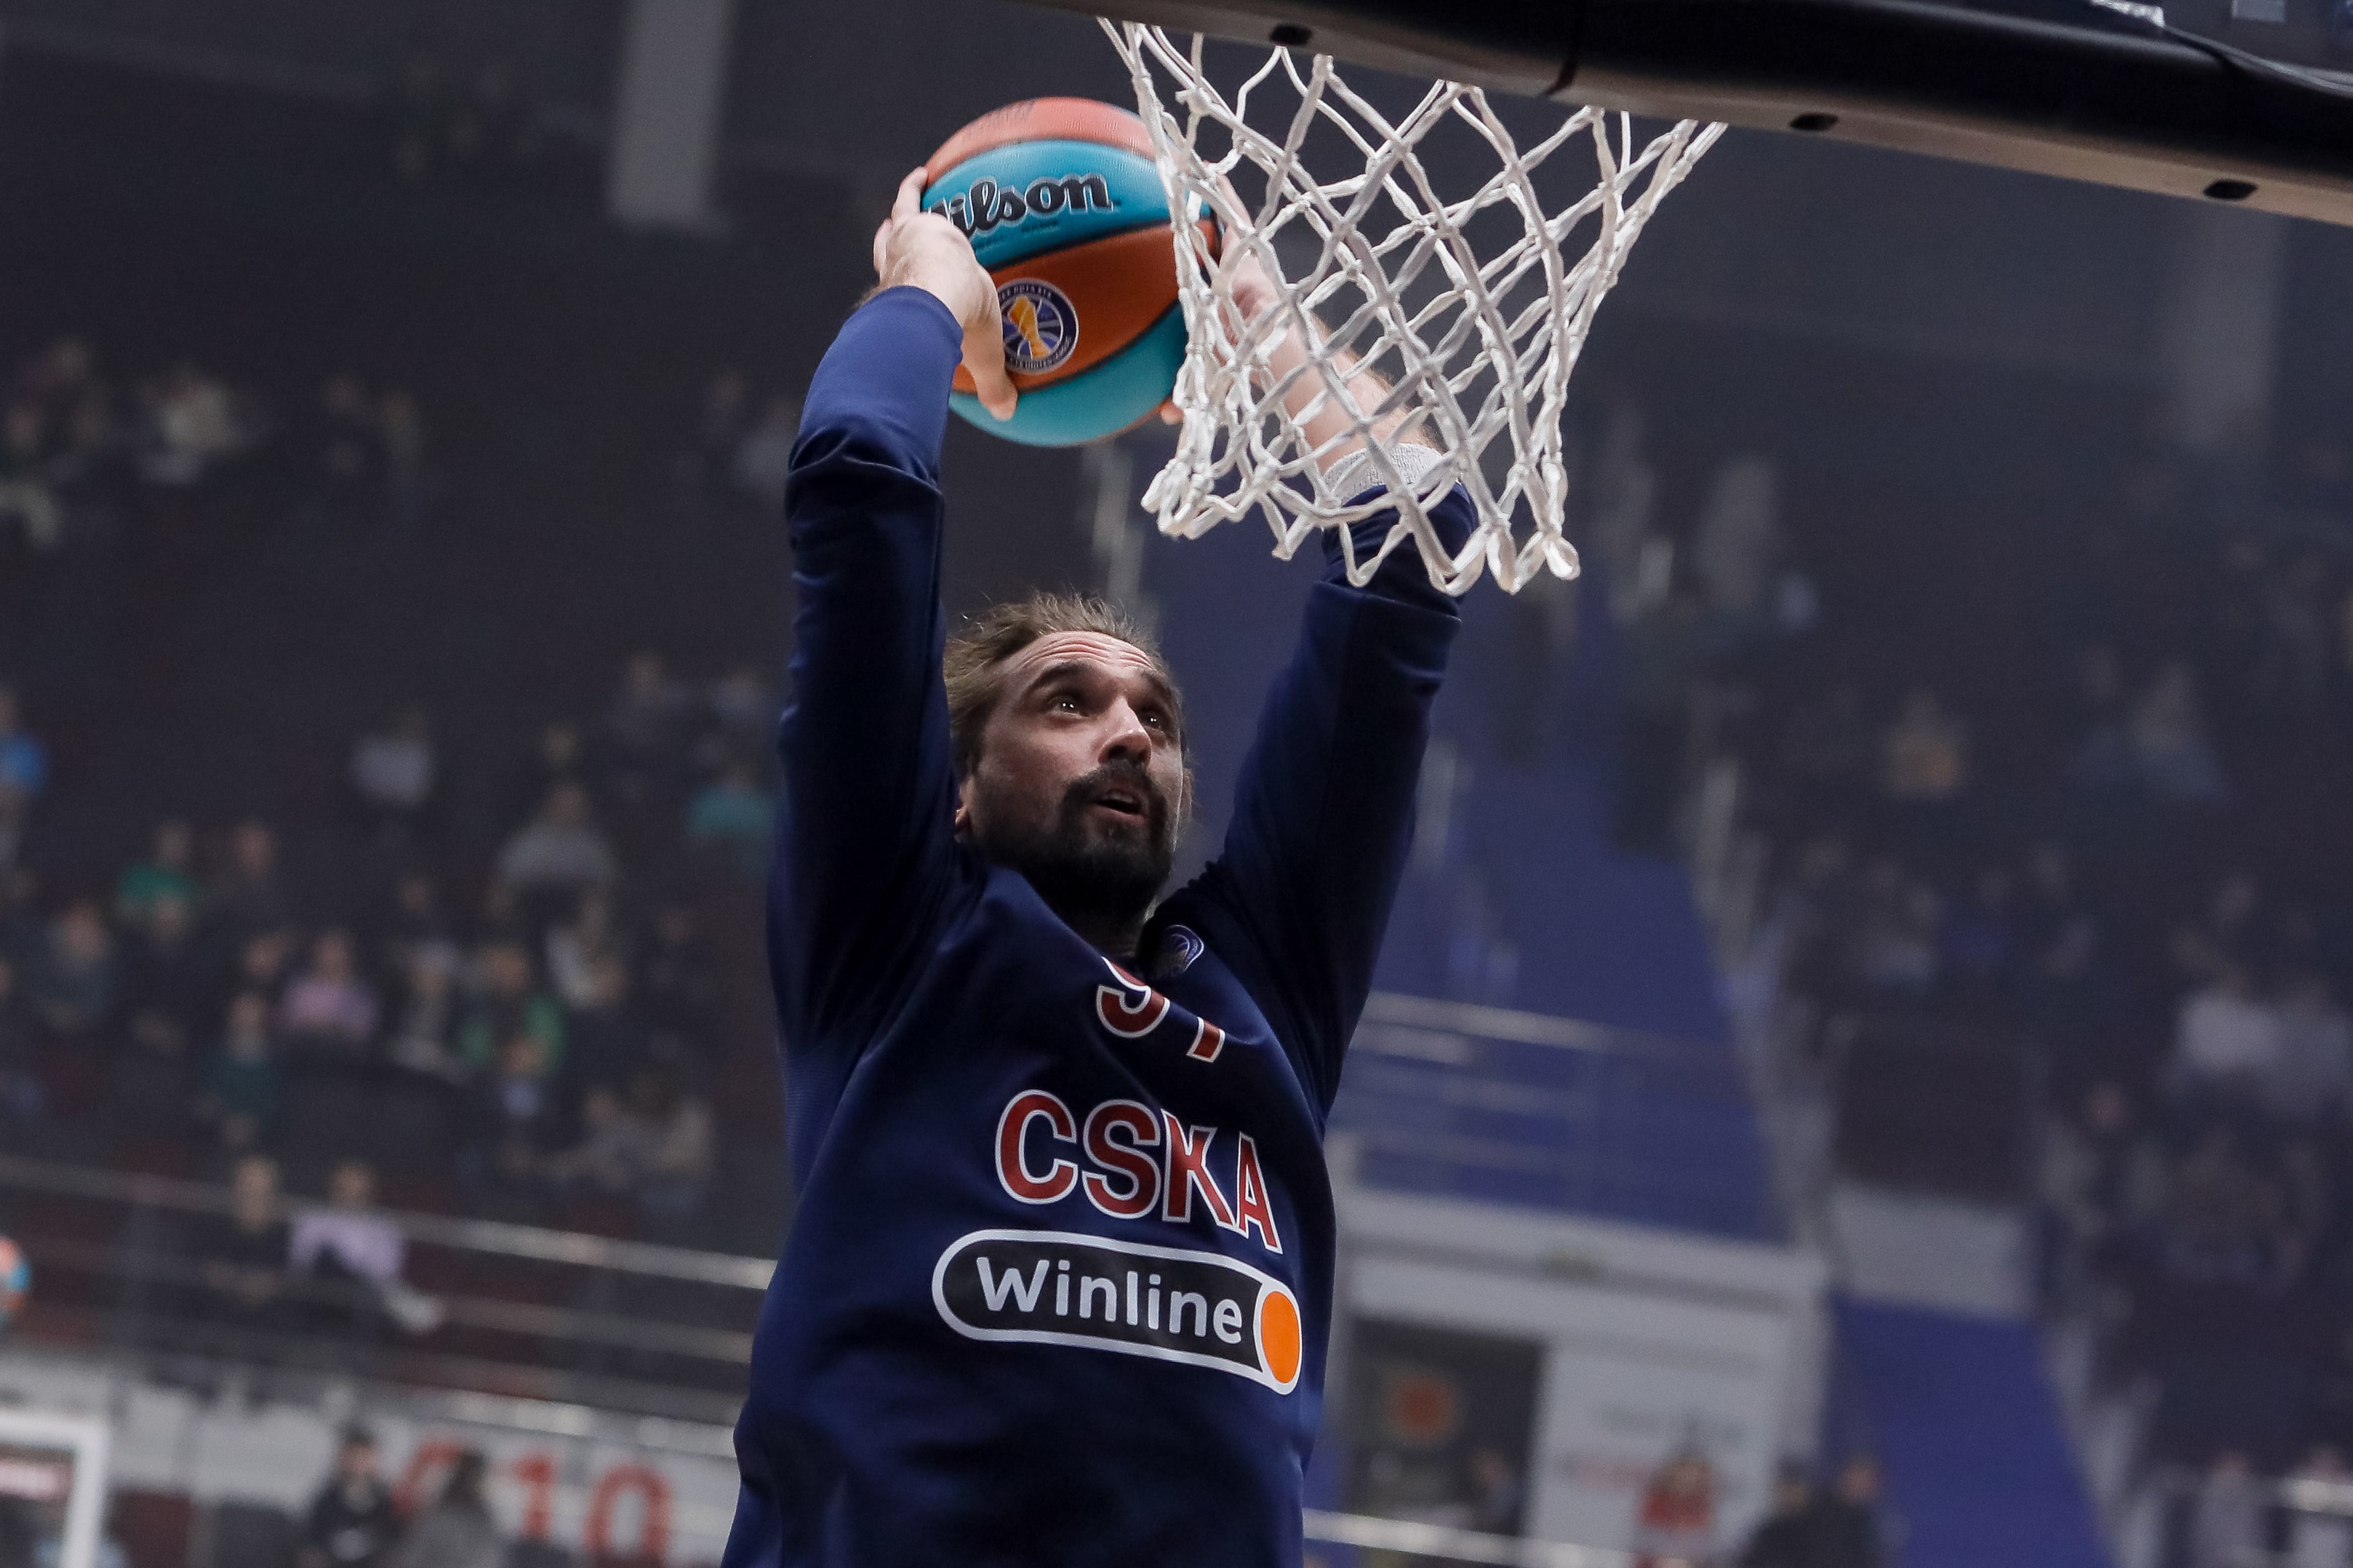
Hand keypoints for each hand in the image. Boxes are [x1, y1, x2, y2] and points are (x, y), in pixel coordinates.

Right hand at [872, 166, 1015, 419]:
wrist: (934, 294)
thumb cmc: (953, 326)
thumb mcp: (980, 352)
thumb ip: (993, 381)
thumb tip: (1009, 413)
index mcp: (906, 300)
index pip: (899, 289)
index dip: (900, 280)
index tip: (902, 272)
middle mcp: (897, 271)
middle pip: (888, 251)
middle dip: (892, 240)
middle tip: (896, 227)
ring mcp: (904, 245)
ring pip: (897, 223)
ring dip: (903, 209)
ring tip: (912, 191)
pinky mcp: (915, 221)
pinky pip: (910, 196)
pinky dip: (914, 184)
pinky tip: (926, 169)